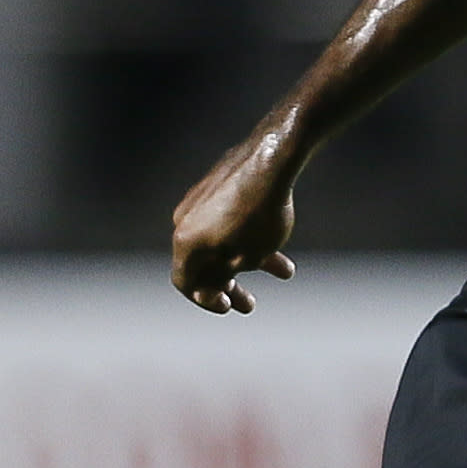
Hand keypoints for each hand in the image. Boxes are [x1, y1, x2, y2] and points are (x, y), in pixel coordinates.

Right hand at [170, 135, 300, 313]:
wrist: (269, 161)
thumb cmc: (259, 215)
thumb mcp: (244, 258)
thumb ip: (222, 277)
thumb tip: (207, 288)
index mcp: (184, 243)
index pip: (185, 282)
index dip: (205, 299)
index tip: (227, 306)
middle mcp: (184, 221)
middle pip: (204, 264)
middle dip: (229, 286)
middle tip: (249, 304)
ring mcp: (198, 203)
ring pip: (222, 242)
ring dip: (250, 262)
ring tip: (282, 271)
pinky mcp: (217, 188)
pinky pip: (230, 221)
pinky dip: (252, 238)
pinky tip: (281, 246)